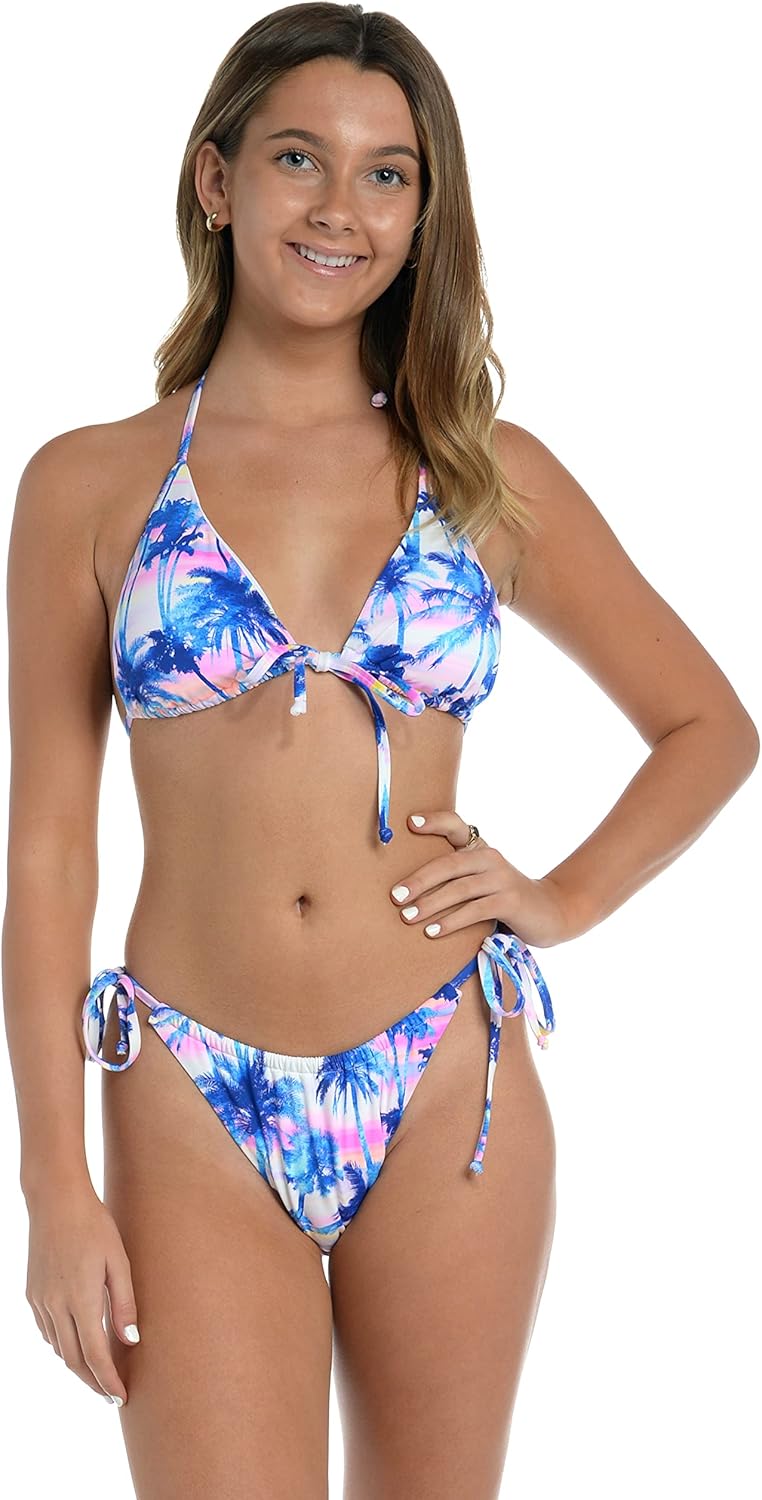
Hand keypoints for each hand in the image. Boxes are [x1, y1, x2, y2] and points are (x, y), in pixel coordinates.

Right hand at [24, 1181, 139, 1405]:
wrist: (56, 1200)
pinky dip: (62, 1344)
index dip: (109, 1380)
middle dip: (94, 1382)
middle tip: (111, 1394)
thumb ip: (125, 1302)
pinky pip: (47, 1331)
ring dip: (78, 1365)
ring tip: (98, 1372)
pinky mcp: (32, 1294)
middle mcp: (57, 1306)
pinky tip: (76, 1342)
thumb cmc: (94, 1225)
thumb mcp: (119, 1260)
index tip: (121, 1397)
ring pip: (59, 1348)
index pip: (96, 1355)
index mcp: (82, 1299)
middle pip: (75, 1360)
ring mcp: (40, 1301)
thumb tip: (132, 1340)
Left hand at [389, 809, 571, 948]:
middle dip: (419, 880)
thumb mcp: (481, 880)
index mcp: (480, 848)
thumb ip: (455, 877)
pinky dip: (451, 921)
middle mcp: (490, 857)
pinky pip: (475, 910)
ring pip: (459, 889)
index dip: (434, 822)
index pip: (456, 826)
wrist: (549, 912)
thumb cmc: (503, 898)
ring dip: (430, 904)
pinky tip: (433, 931)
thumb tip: (407, 889)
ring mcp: (502, 878)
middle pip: (449, 864)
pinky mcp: (510, 901)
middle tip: (395, 896)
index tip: (410, 823)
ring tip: (408, 917)